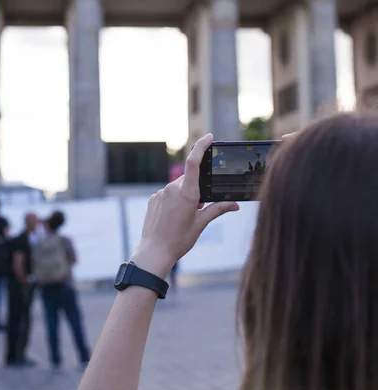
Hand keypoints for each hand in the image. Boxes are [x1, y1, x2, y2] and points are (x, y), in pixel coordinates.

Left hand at [131, 133, 239, 278]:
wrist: (154, 252)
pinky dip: (174, 200)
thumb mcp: (201, 224)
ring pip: (178, 187)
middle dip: (197, 188)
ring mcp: (161, 193)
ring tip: (183, 217)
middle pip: (189, 178)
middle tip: (198, 207)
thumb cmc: (179, 240)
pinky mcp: (153, 198)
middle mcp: (172, 188)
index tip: (208, 137)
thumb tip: (235, 205)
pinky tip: (172, 218)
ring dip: (185, 195)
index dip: (201, 146)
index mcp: (187, 193)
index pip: (193, 162)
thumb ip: (217, 210)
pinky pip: (167, 194)